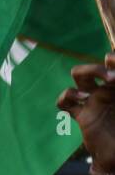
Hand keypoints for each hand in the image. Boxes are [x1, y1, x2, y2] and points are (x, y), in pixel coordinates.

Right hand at [58, 53, 114, 172]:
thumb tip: (113, 72)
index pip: (112, 63)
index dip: (112, 59)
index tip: (114, 70)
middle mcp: (107, 90)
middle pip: (92, 67)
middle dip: (96, 69)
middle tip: (110, 79)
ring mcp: (93, 102)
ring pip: (78, 77)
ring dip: (82, 79)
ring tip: (87, 92)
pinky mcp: (81, 116)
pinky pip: (64, 101)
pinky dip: (66, 97)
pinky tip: (79, 101)